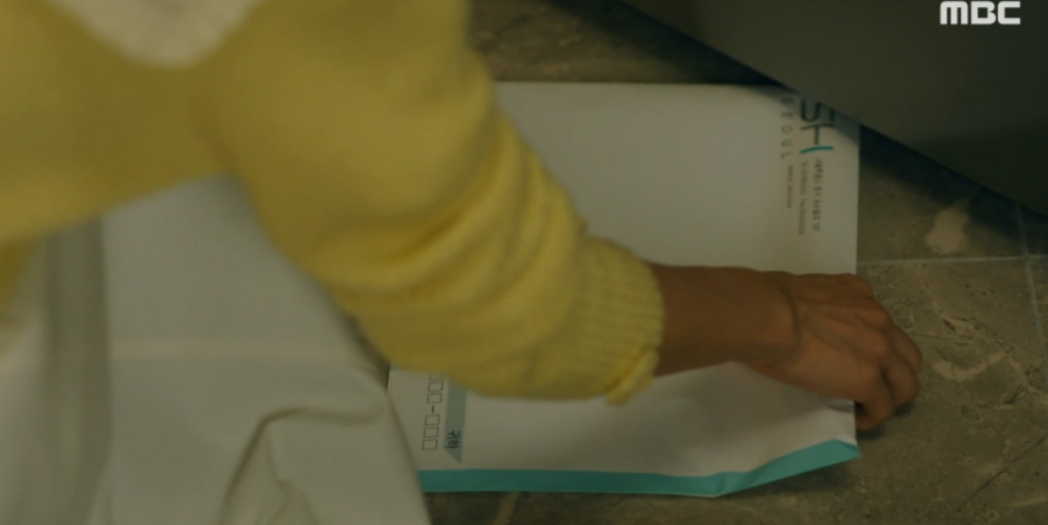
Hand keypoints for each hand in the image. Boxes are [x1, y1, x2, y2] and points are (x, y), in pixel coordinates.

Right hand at [747, 272, 921, 429]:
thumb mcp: (804, 295)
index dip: (874, 348)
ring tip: (867, 407)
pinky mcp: (867, 380)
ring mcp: (878, 351)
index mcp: (859, 294)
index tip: (853, 359)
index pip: (883, 326)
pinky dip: (871, 416)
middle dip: (894, 375)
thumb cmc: (767, 304)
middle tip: (870, 386)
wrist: (767, 317)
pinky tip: (856, 419)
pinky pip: (881, 407)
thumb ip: (818, 309)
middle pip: (907, 357)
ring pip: (906, 384)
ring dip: (889, 397)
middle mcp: (878, 319)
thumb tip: (805, 327)